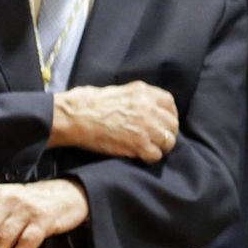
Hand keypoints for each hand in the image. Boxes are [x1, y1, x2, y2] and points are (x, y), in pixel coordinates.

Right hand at [50, 81, 180, 160]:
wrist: (74, 116)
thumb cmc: (87, 102)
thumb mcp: (118, 90)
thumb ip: (136, 98)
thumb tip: (143, 106)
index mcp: (144, 92)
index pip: (169, 104)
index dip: (168, 114)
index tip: (162, 122)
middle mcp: (150, 109)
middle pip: (172, 124)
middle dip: (167, 132)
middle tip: (157, 139)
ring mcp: (147, 127)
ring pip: (168, 141)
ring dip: (161, 147)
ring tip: (150, 149)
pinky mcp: (139, 145)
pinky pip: (155, 155)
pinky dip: (150, 158)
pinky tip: (141, 156)